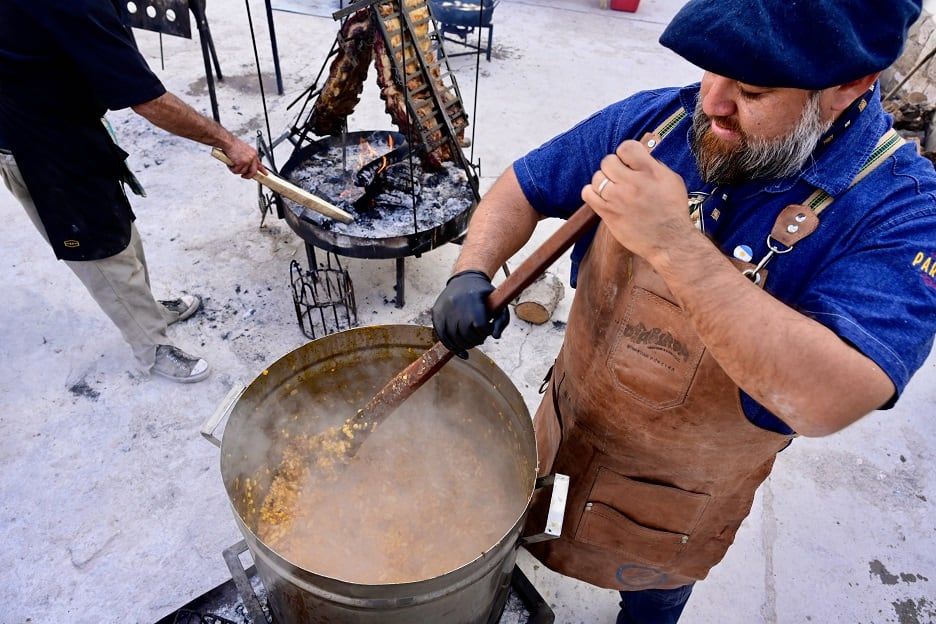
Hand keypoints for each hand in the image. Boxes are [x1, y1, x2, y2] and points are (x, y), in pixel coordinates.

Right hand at [220, 138, 266, 178]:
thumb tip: (247, 166)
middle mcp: (252, 157)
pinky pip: (237, 171)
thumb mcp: (244, 151)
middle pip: (253, 172)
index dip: (263, 170)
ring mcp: (248, 160)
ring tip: (232, 163)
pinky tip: (230, 163)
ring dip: (236, 170)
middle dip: (248, 176)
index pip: (260, 164)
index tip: (265, 174)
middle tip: (243, 176)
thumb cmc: (233, 145)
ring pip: (243, 172)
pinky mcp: (242, 163)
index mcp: (254, 154)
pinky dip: (232, 168)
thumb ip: (248, 158)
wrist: (228, 142)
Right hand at [432, 270, 509, 358]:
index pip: (480, 327)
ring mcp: (444, 309)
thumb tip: (496, 337)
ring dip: (465, 344)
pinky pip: (442, 336)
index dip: (486, 332)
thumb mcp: (498, 302)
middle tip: (479, 336)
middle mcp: (456, 304)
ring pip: (454, 338)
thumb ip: (502, 321)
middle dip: (476, 340)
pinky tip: (460, 351)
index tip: (488, 328)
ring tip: (471, 340)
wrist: (464, 279)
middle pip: (466, 334)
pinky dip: (451, 346)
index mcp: (472, 299)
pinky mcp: (436, 314)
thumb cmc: (484, 294)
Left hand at [581, 140, 694, 263]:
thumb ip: (653, 165)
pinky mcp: (608, 213)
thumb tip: (637, 156)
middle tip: (621, 177)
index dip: (626, 153)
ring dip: (603, 181)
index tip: (629, 162)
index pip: (626, 147)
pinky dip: (592, 192)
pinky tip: (602, 196)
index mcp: (650, 171)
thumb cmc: (673, 211)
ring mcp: (618, 199)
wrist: (670, 241)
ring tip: (613, 189)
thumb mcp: (672, 180)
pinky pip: (588, 194)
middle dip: (614, 167)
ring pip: (597, 177)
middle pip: (608, 161)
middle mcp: (632, 183)